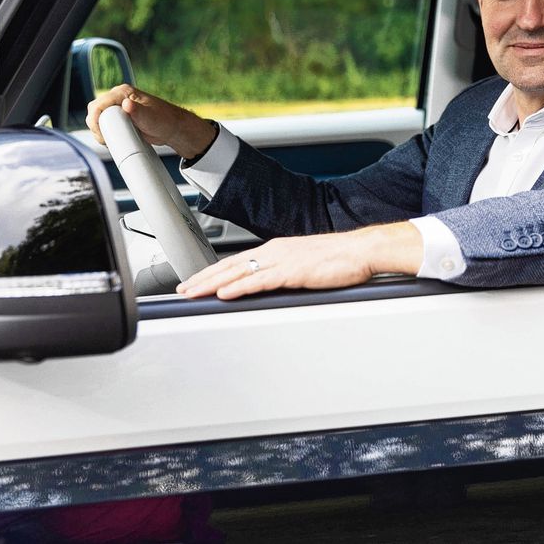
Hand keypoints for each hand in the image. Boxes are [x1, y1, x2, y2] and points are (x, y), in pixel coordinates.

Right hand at [85, 84, 214, 159]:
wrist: (172, 129)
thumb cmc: (164, 120)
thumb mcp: (150, 117)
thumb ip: (138, 111)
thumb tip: (127, 105)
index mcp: (123, 92)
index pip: (99, 104)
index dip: (95, 120)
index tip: (101, 135)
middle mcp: (118, 98)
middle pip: (95, 111)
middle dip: (97, 127)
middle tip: (106, 140)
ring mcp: (118, 108)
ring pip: (98, 119)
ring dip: (100, 131)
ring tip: (110, 142)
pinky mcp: (119, 118)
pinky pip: (104, 125)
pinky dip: (105, 133)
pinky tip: (112, 141)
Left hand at [177, 222, 424, 299]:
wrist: (361, 250)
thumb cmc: (339, 259)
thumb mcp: (305, 266)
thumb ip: (285, 275)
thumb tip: (270, 288)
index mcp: (276, 249)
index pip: (236, 261)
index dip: (213, 272)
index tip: (196, 281)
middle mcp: (274, 251)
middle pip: (229, 266)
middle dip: (203, 278)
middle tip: (182, 290)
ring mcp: (281, 260)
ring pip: (238, 272)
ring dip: (212, 284)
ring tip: (193, 293)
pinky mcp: (292, 271)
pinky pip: (259, 280)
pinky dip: (238, 287)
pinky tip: (224, 294)